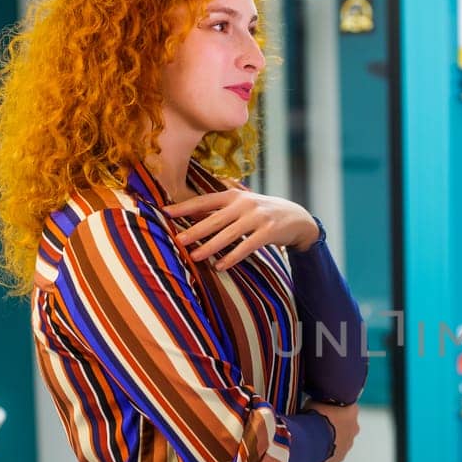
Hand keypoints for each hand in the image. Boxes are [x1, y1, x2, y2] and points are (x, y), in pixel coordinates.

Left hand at [166, 187, 320, 270]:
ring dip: (210, 246)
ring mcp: (257, 217)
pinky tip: (220, 265)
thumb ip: (221, 208)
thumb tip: (191, 215)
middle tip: (178, 239)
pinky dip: (233, 256)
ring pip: (229, 234)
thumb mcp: (243, 204)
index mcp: (233, 195)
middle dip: (195, 230)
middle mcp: (244, 204)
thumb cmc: (262, 212)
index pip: (205, 200)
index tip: (165, 212)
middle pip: (215, 218)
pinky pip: (247, 246)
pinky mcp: (268, 232)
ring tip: (195, 256)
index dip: (185, 206)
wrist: (296, 217)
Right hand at [307, 399, 358, 461]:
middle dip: (337, 424)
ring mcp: (348, 443)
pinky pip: (335, 452)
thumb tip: (316, 402)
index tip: (328, 409)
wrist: (310, 439)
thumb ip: (320, 402)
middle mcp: (354, 427)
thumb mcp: (314, 402)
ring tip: (318, 436)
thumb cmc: (315, 419)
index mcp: (351, 412)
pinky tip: (317, 447)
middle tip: (322, 423)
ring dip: (333, 437)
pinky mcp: (340, 456)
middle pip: (347, 424)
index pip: (348, 406)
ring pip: (342, 439)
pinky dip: (328, 449)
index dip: (337, 408)